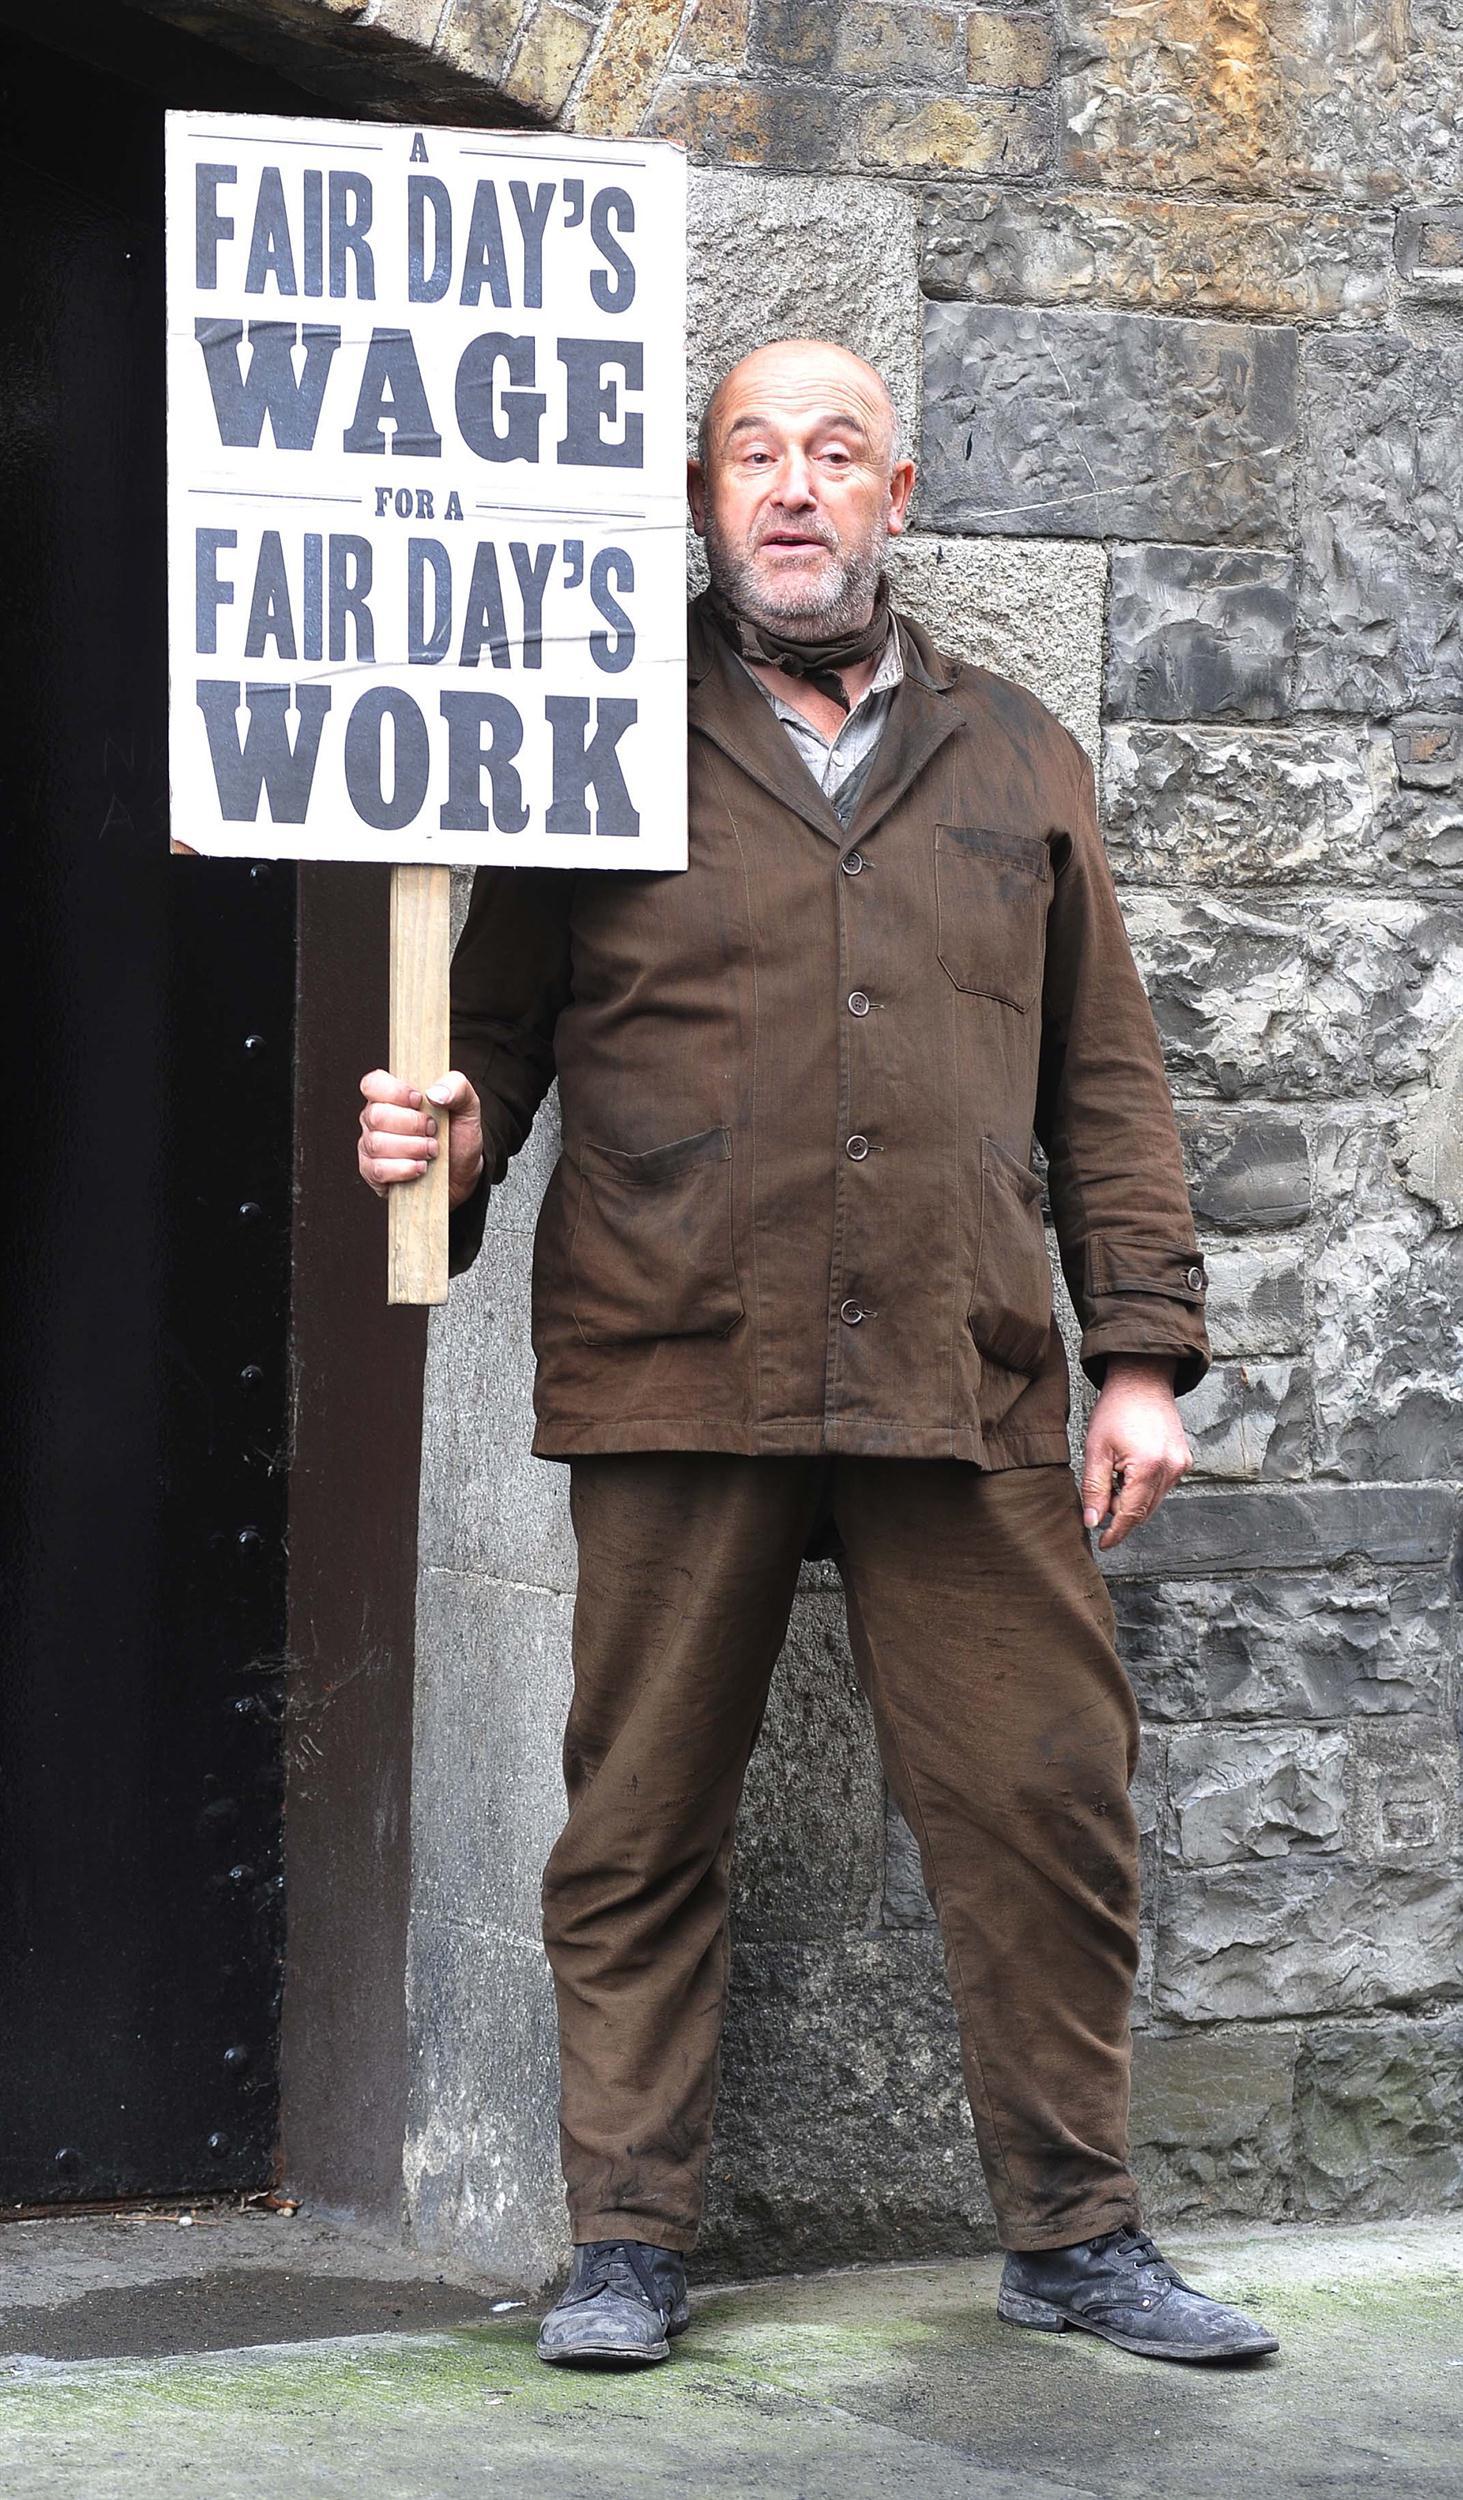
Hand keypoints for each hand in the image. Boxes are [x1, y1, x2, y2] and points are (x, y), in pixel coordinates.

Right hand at [357, 1068, 484, 1210]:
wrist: (462, 1173)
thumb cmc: (457, 1136)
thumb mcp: (467, 1106)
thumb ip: (457, 1087)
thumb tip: (434, 1092)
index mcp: (393, 1096)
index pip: (373, 1084)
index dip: (394, 1091)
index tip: (419, 1100)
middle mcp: (376, 1119)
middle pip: (376, 1115)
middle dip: (412, 1124)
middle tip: (433, 1130)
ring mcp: (371, 1145)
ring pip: (377, 1143)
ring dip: (412, 1148)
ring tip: (432, 1149)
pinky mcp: (373, 1172)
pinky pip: (378, 1169)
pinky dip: (404, 1169)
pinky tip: (420, 1167)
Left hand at [1081, 1356, 1190, 1550]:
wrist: (1143, 1381)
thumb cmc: (1116, 1409)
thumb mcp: (1096, 1449)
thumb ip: (1094, 1489)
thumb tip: (1092, 1522)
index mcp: (1149, 1467)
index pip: (1131, 1514)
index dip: (1115, 1533)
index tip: (1103, 1544)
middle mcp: (1172, 1469)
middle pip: (1143, 1511)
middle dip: (1120, 1514)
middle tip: (1100, 1499)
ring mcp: (1181, 1465)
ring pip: (1153, 1501)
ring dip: (1132, 1500)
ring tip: (1113, 1476)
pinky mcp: (1184, 1461)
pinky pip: (1162, 1487)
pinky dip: (1144, 1488)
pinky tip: (1129, 1470)